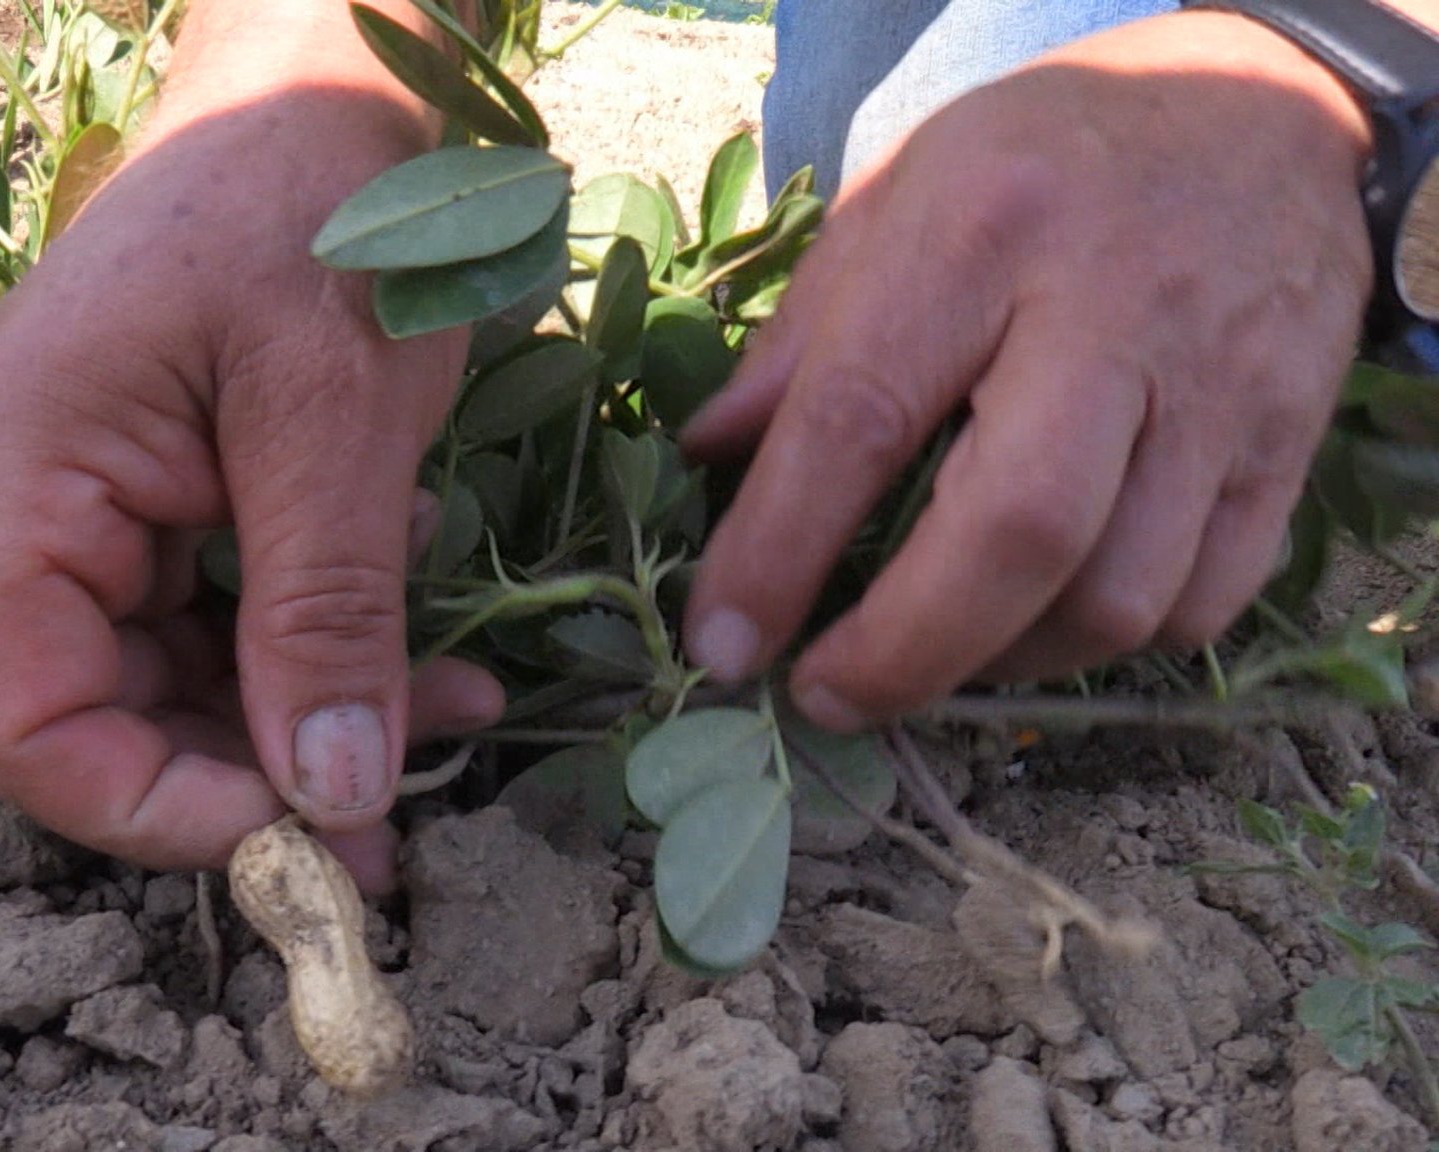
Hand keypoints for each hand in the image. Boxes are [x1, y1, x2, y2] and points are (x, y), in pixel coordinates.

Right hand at [0, 83, 500, 890]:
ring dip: (307, 724)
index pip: (24, 723)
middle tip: (406, 812)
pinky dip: (321, 655)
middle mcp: (29, 501)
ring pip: (173, 682)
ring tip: (455, 716)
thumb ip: (328, 610)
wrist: (323, 69)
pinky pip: (221, 619)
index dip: (153, 809)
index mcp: (20, 472)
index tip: (305, 830)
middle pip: (99, 716)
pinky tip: (423, 647)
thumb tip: (337, 799)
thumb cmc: (319, 194)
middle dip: (252, 779)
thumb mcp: (336, 412)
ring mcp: (94, 499)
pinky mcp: (165, 492)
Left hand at [680, 11, 1376, 726]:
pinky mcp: (1291, 442)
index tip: (723, 644)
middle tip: (825, 697)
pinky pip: (1203, 600)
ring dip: (1001, 660)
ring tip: (929, 652)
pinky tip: (1041, 617)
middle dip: (905, 650)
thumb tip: (706, 462)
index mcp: (982, 233)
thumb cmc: (1043, 162)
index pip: (860, 416)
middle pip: (1017, 530)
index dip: (778, 549)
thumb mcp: (896, 200)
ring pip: (1119, 594)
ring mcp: (1221, 385)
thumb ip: (801, 338)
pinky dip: (1108, 644)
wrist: (1261, 109)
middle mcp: (1112, 311)